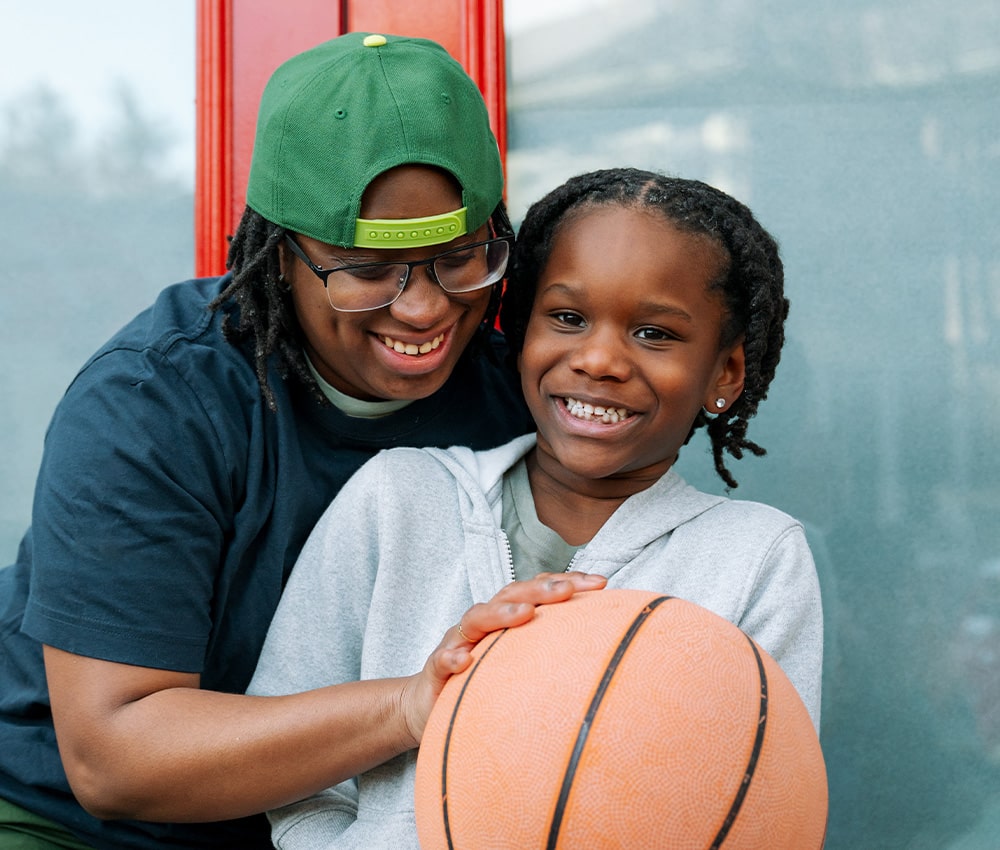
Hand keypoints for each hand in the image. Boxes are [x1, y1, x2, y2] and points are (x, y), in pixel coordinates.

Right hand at [399, 572, 606, 743]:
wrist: (430, 703)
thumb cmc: (485, 679)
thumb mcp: (523, 664)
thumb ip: (554, 651)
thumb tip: (609, 648)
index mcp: (508, 617)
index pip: (539, 590)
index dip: (568, 581)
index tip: (603, 583)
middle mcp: (484, 622)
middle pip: (510, 595)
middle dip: (540, 590)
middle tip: (567, 591)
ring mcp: (459, 641)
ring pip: (476, 618)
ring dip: (500, 614)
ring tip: (524, 616)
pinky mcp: (437, 669)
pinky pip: (442, 659)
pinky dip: (452, 657)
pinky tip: (464, 661)